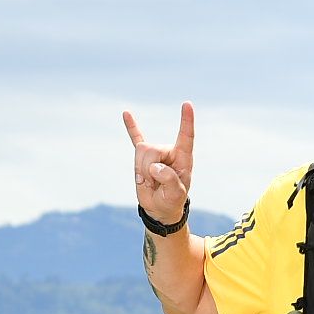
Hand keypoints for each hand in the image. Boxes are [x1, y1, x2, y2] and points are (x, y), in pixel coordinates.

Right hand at [123, 103, 193, 225]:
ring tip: (148, 181)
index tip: (187, 104)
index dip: (186, 121)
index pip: (186, 136)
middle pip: (151, 150)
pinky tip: (126, 113)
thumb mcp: (176, 194)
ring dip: (139, 171)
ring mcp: (156, 153)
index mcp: (182, 157)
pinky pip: (135, 139)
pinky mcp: (143, 157)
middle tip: (153, 183)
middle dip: (147, 169)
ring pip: (139, 152)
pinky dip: (131, 127)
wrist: (160, 208)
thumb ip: (169, 180)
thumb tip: (155, 166)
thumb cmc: (172, 200)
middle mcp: (169, 151)